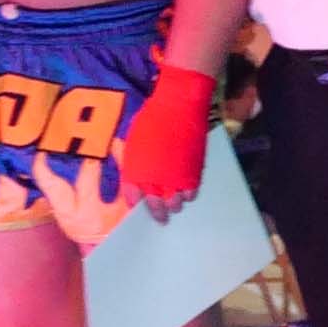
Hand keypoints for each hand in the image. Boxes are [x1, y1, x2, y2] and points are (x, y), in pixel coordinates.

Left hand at [120, 64, 215, 219]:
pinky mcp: (194, 173)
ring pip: (175, 204)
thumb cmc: (152, 119)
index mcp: (136, 172)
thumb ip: (136, 162)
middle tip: (161, 219)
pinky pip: (192, 193)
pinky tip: (187, 193)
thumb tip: (138, 174)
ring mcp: (175, 179)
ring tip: (175, 206)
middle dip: (157, 214)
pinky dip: (189, 195)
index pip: (133, 197)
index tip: (139, 206)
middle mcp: (154, 181)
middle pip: (155, 207)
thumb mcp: (134, 141)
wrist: (178, 106)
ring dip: (174, 205)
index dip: (136, 203)